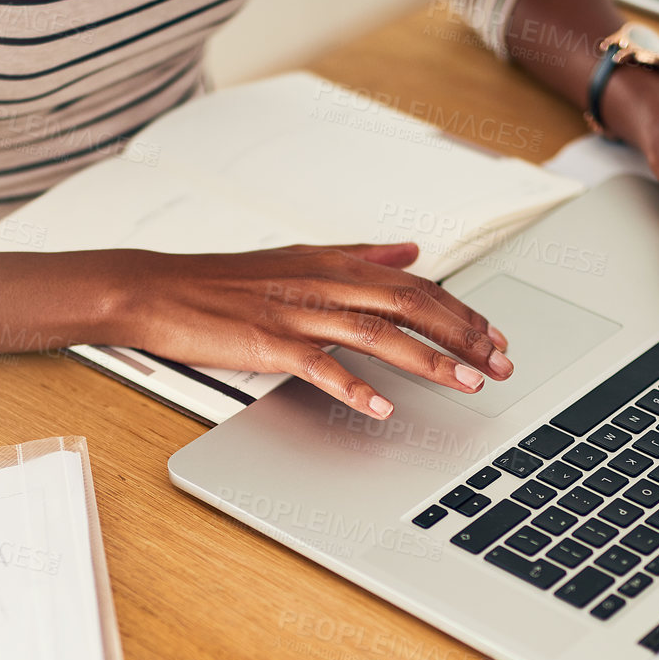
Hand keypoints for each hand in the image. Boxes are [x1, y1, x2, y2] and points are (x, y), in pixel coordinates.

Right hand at [109, 243, 509, 418]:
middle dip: (463, 336)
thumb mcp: (299, 257)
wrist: (159, 289)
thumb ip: (360, 255)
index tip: (496, 338)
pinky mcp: (268, 344)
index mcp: (335, 264)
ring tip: (465, 384)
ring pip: (378, 333)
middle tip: (499, 365)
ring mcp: (297, 313)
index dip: (462, 312)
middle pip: (410, 305)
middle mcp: (324, 283)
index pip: (415, 285)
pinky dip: (353, 388)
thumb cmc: (225, 279)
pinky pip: (320, 367)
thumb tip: (410, 250)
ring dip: (427, 361)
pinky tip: (381, 408)